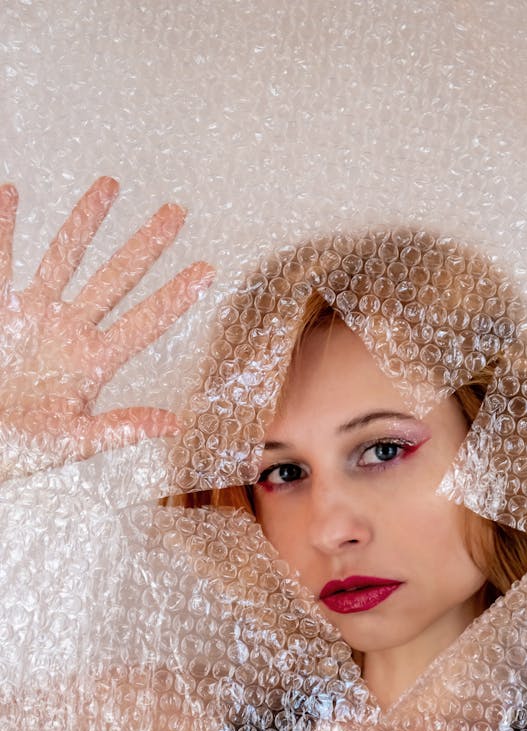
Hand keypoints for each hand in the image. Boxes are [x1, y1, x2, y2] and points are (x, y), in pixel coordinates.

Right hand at [0, 177, 213, 478]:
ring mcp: (32, 316)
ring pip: (64, 257)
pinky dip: (3, 228)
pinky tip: (11, 193)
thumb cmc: (18, 450)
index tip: (208, 271)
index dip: (175, 297)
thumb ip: (120, 428)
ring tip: (111, 185)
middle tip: (177, 212)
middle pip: (115, 280)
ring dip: (86, 222)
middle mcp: (69, 332)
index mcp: (93, 364)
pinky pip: (0, 261)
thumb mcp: (71, 441)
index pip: (145, 323)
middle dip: (145, 246)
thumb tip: (177, 423)